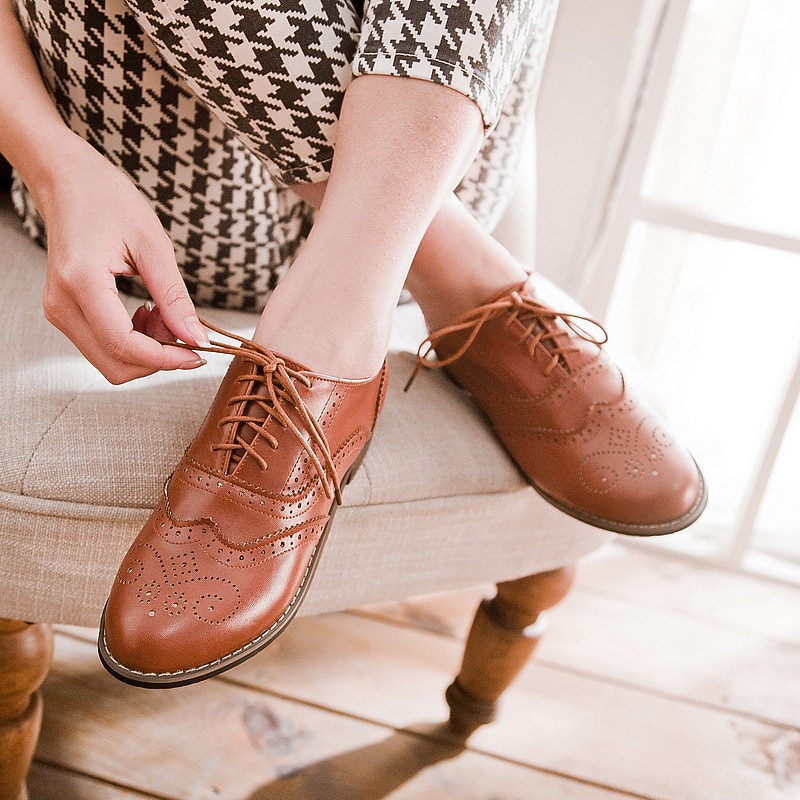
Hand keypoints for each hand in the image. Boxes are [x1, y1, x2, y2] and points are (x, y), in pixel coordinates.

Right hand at [37, 138, 208, 383]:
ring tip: (163, 313)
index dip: (167, 359)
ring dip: (147, 350)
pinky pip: (102, 346)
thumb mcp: (153, 244)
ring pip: (110, 361)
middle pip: (116, 365)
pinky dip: (133, 341)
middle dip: (158, 358)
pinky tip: (148, 313)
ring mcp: (59, 311)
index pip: (125, 346)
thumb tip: (197, 338)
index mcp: (82, 283)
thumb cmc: (108, 200)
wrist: (67, 181)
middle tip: (183, 329)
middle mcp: (62, 305)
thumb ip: (174, 297)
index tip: (199, 354)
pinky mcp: (64, 313)